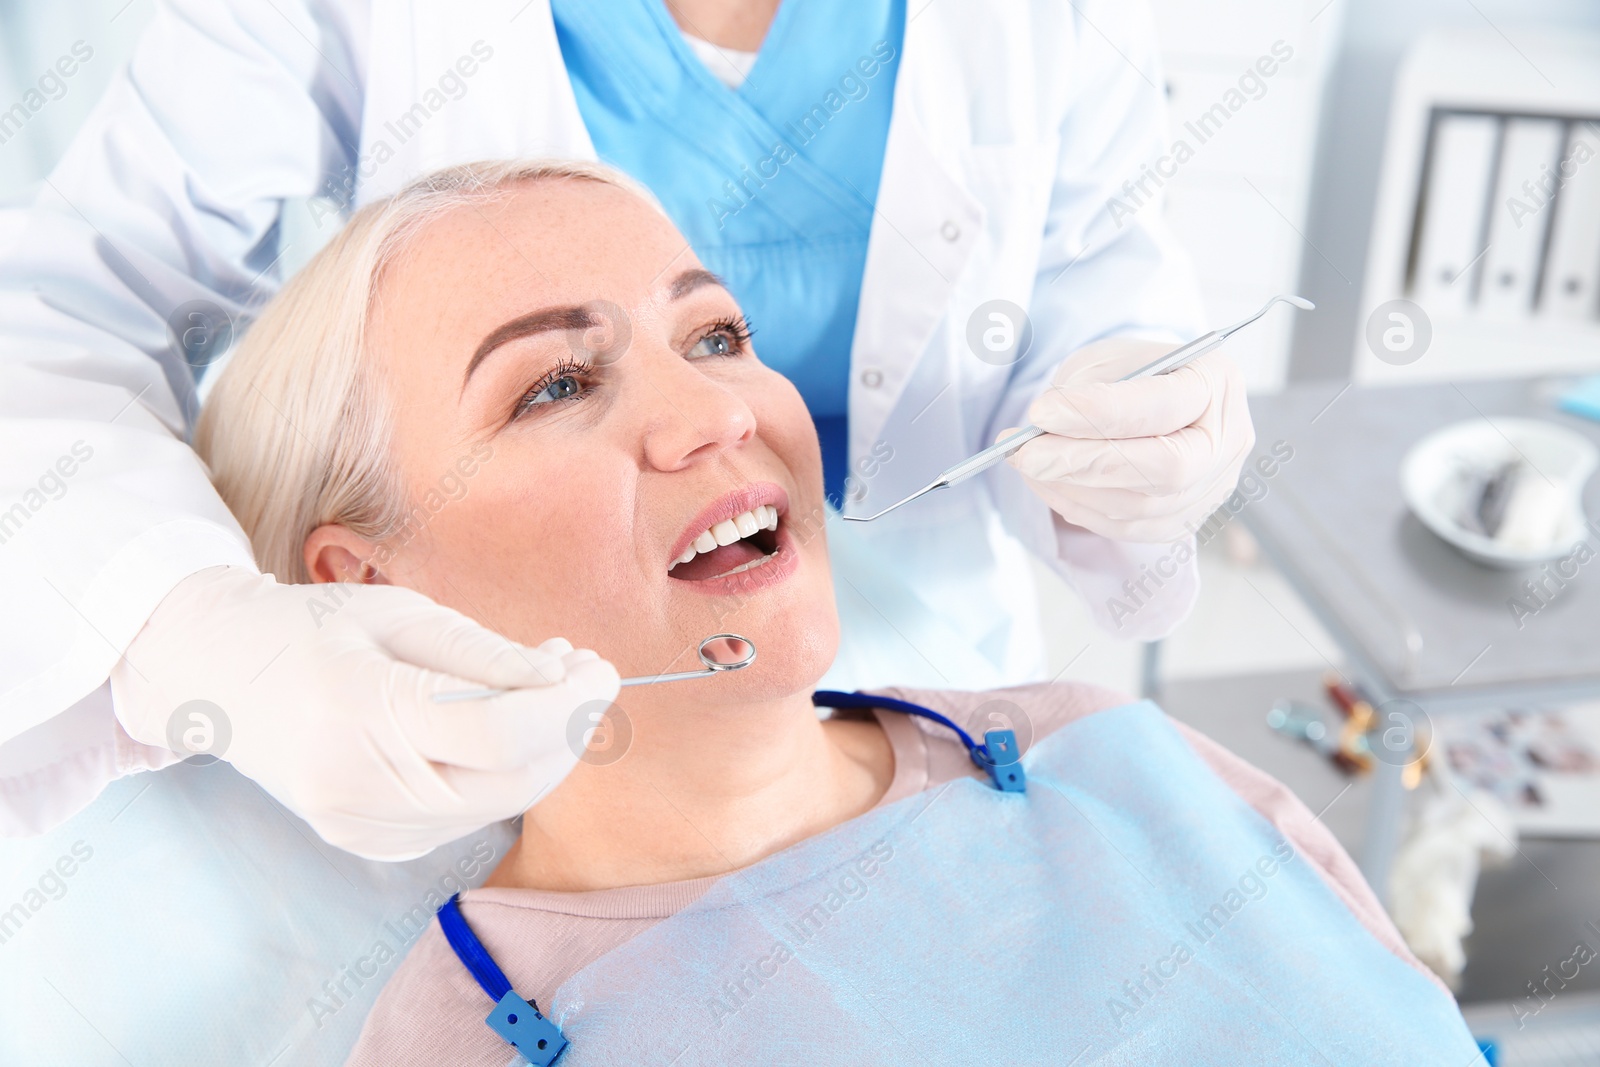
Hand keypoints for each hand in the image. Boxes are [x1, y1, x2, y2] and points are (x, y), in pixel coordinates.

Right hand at [109, 566, 618, 859]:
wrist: (218, 678)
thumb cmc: (314, 628)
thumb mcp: (401, 612)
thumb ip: (485, 654)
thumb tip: (563, 681)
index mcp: (361, 709)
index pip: (500, 733)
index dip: (568, 707)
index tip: (601, 668)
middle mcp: (358, 785)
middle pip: (511, 780)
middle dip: (569, 729)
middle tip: (587, 674)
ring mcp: (362, 826)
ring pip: (496, 805)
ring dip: (541, 752)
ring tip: (544, 687)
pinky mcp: (370, 844)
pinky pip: (464, 817)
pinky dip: (498, 775)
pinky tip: (498, 726)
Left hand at [1007, 337, 1253, 542]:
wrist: (1150, 397)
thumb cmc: (1129, 373)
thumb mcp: (1106, 360)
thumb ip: (1083, 390)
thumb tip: (1043, 431)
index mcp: (1216, 382)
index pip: (1163, 405)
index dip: (1099, 413)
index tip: (1041, 413)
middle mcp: (1227, 439)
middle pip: (1167, 468)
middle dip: (1087, 463)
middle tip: (1027, 454)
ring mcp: (1213, 487)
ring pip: (1144, 505)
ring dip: (1074, 488)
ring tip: (1028, 463)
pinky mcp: (1187, 519)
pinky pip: (1130, 528)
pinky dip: (1080, 509)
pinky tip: (1047, 485)